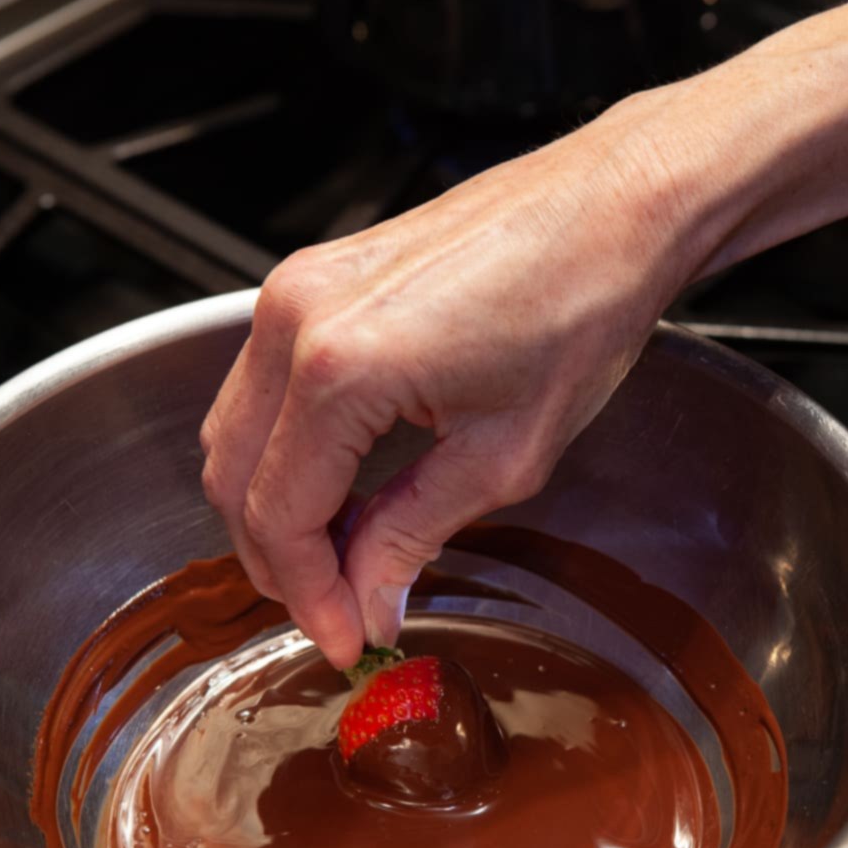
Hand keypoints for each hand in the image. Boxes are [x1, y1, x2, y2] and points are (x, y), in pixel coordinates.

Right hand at [200, 92, 713, 668]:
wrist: (612, 208)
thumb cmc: (581, 308)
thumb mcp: (502, 457)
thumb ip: (411, 536)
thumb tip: (369, 601)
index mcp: (340, 367)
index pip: (281, 516)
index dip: (307, 596)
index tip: (344, 640)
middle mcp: (295, 320)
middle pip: (235, 479)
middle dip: (278, 563)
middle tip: (334, 612)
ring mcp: (295, 291)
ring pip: (236, 436)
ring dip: (274, 510)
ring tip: (337, 563)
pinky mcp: (313, 282)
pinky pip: (262, 391)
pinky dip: (284, 455)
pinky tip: (335, 494)